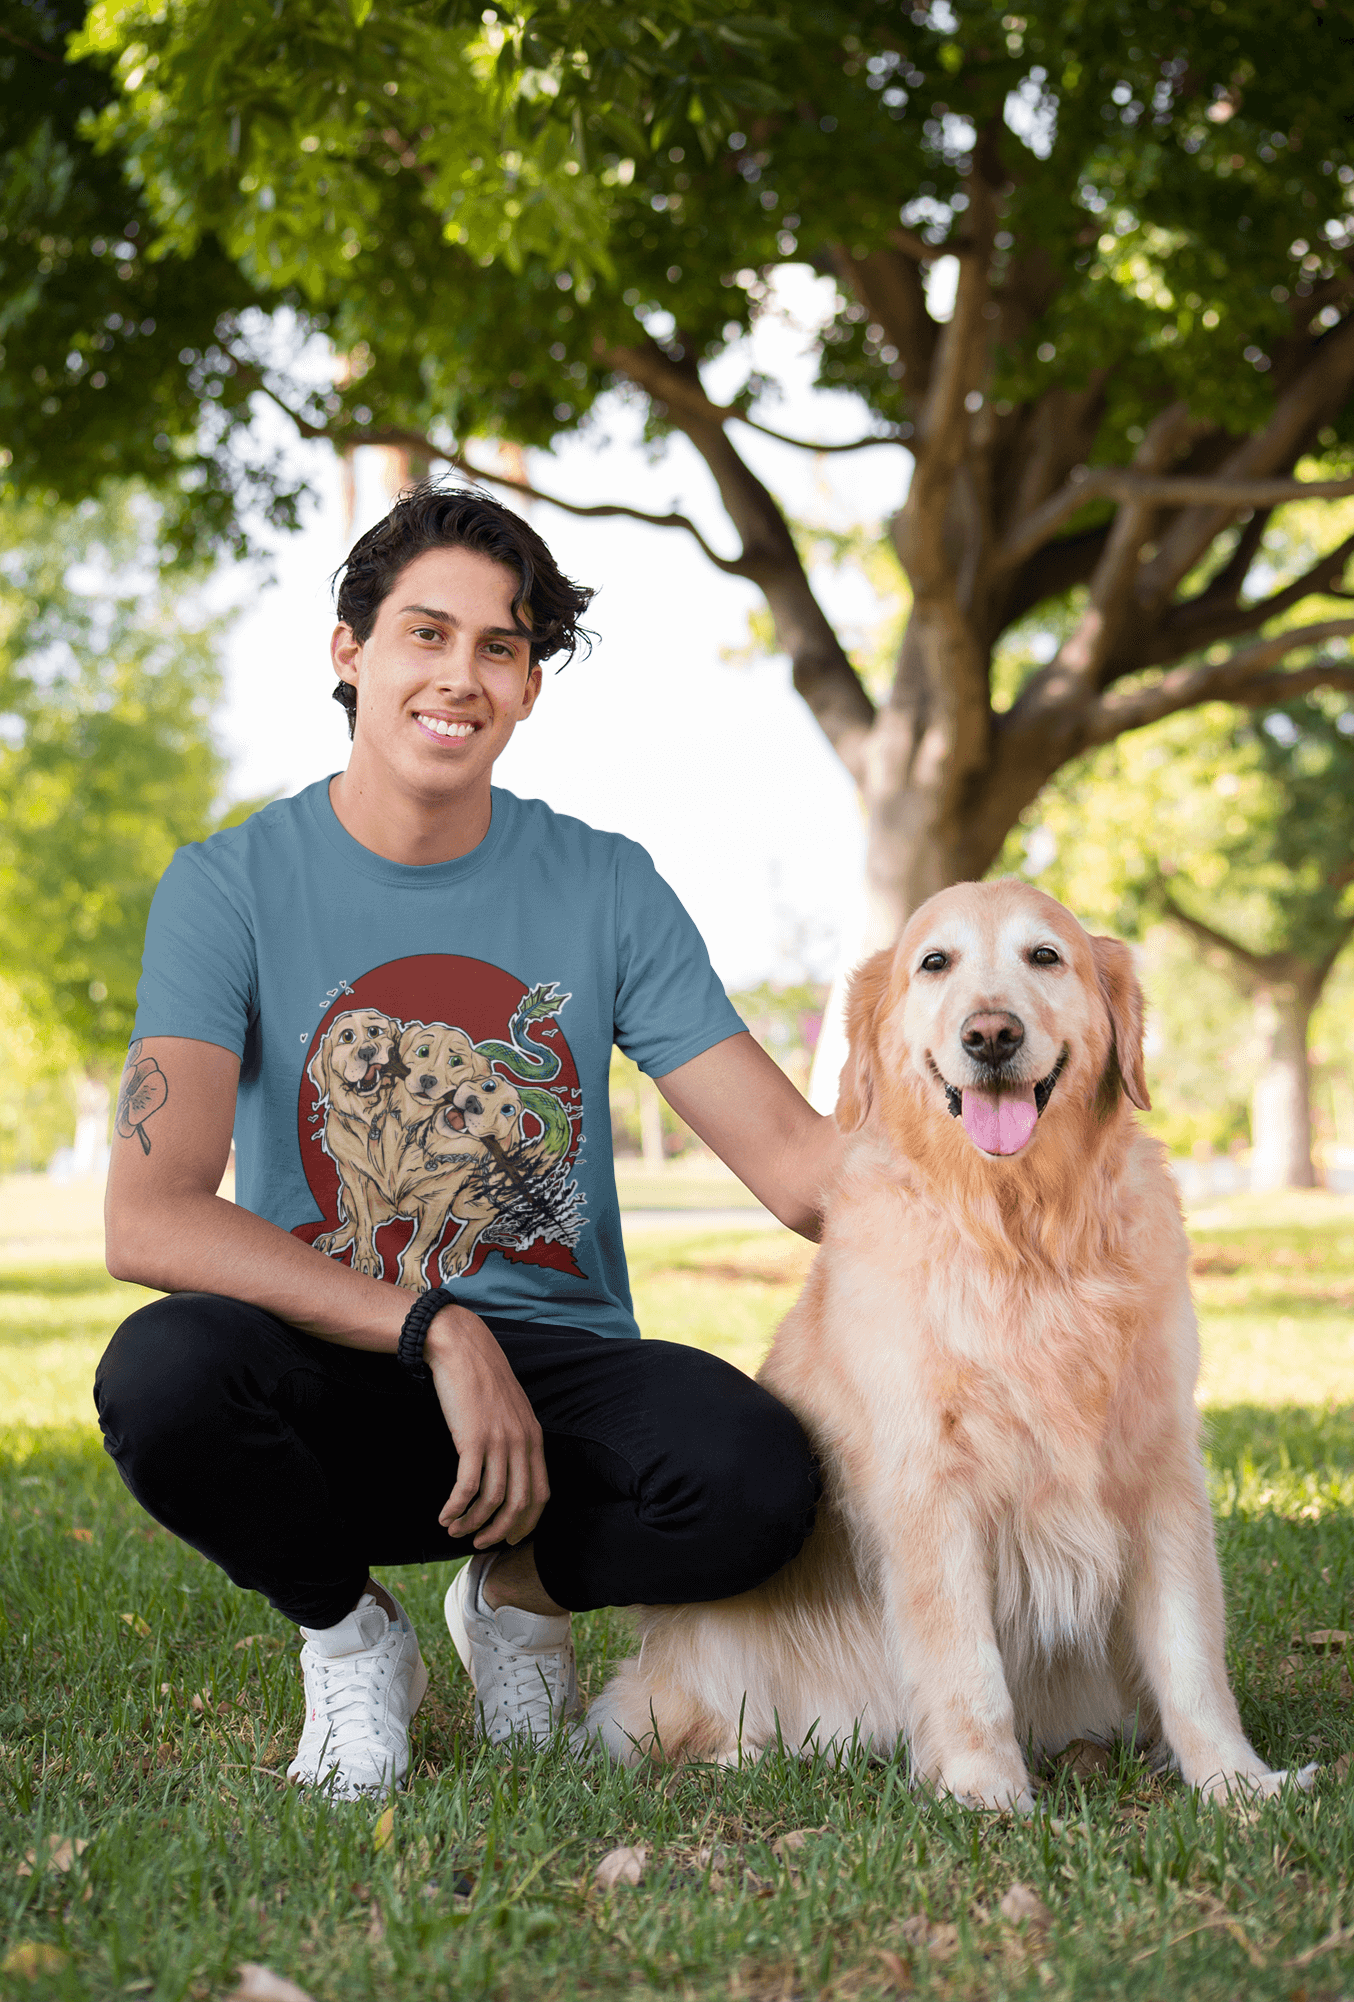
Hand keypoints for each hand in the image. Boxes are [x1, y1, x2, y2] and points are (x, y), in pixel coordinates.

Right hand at [426, 1306, 548, 1547]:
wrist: (462, 1348)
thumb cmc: (482, 1379)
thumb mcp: (510, 1410)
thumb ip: (515, 1439)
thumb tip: (508, 1471)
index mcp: (534, 1438)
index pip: (541, 1494)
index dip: (526, 1523)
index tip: (510, 1538)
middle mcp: (522, 1443)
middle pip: (519, 1504)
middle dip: (500, 1531)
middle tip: (480, 1543)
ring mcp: (499, 1442)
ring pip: (491, 1500)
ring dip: (472, 1523)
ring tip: (455, 1530)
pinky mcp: (472, 1439)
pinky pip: (467, 1487)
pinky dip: (456, 1508)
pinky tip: (444, 1516)